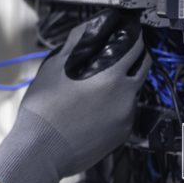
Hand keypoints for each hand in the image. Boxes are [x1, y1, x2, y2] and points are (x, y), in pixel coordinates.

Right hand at [0, 13, 150, 182]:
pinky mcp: (120, 136)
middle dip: (137, 59)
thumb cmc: (43, 113)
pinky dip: (116, 107)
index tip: (131, 34)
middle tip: (125, 54)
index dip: (134, 38)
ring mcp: (125, 119)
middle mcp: (125, 98)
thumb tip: (84, 30)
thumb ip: (73, 46)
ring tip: (103, 85)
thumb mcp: (53, 70)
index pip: (135, 49)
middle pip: (143, 70)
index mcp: (111, 77)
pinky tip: (98, 108)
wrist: (40, 152)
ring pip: (133, 94)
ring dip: (124, 85)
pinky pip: (124, 114)